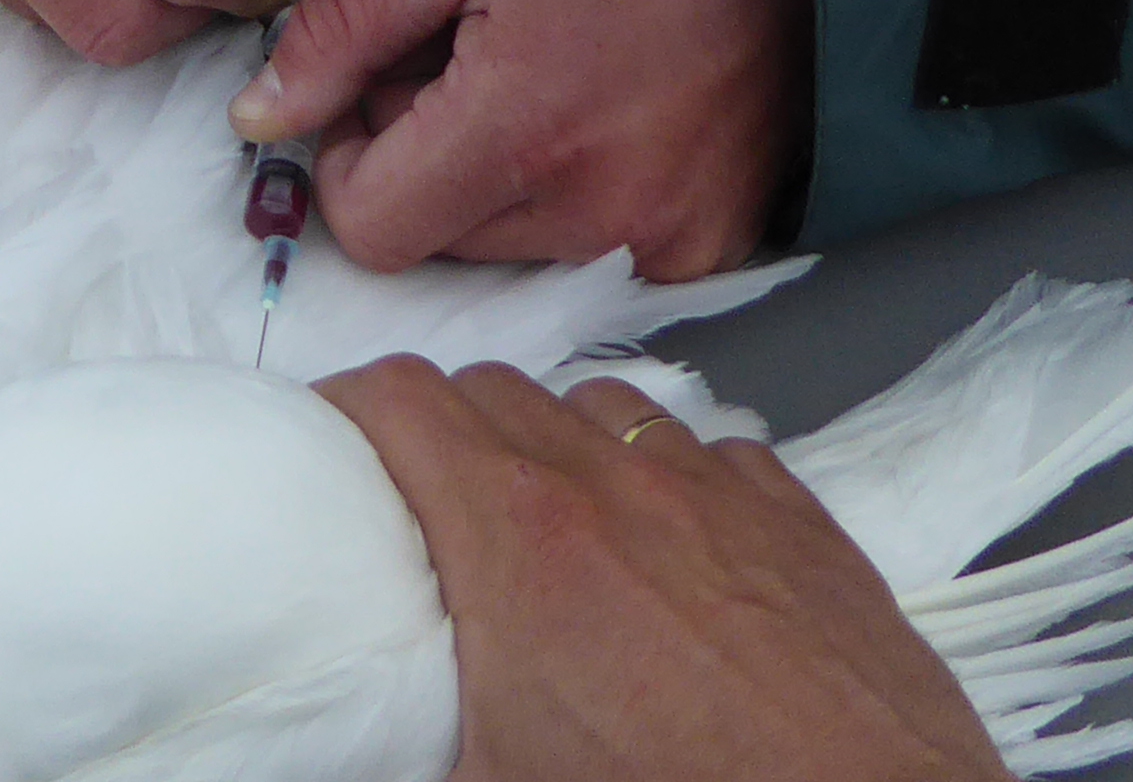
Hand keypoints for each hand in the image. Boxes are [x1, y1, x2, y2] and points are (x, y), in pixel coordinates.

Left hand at [228, 0, 806, 279]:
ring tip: (546, 74)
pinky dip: (570, 196)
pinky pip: (590, 253)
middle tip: (468, 59)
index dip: (348, 157)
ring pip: (507, 252)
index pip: (368, 227)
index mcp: (523, 129)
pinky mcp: (709, 249)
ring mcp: (663, 242)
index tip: (379, 88)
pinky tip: (603, 110)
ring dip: (493, 179)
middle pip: (434, 240)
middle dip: (421, 158)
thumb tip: (261, 112)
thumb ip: (344, 28)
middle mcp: (598, 212)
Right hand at [318, 358, 1010, 781]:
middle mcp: (613, 484)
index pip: (401, 397)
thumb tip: (344, 750)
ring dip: (556, 441)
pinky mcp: (800, 521)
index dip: (350, 409)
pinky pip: (713, 449)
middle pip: (492, 388)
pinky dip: (671, 475)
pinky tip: (672, 543)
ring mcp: (717, 491)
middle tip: (423, 503)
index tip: (332, 444)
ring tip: (548, 520)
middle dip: (442, 429)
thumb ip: (401, 742)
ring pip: (602, 405)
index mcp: (517, 538)